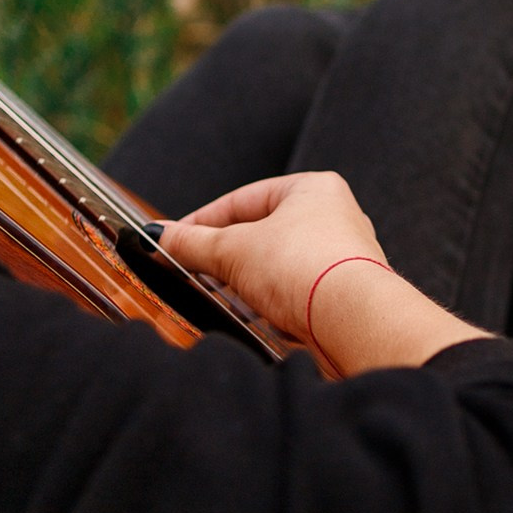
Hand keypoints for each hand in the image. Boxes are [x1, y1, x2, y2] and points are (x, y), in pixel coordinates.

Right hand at [155, 173, 485, 372]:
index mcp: (313, 189)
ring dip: (246, 285)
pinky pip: (293, 297)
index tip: (175, 240)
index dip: (203, 220)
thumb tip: (159, 237)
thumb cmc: (306, 269)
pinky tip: (256, 319)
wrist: (353, 323)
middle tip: (194, 272)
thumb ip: (193, 243)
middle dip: (225, 258)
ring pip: (276, 269)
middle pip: (260, 235)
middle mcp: (334, 219)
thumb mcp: (233, 250)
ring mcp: (340, 261)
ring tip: (223, 299)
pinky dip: (270, 307)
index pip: (243, 199)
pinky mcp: (340, 299)